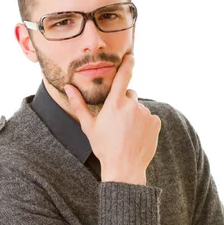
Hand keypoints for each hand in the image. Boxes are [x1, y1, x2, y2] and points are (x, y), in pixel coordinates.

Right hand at [64, 54, 160, 178]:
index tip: (131, 56)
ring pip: (139, 108)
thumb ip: (79, 104)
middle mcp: (132, 105)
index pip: (123, 76)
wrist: (124, 168)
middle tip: (118, 123)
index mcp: (114, 104)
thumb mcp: (89, 127)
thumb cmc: (104, 148)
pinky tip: (137, 136)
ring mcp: (145, 113)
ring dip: (134, 115)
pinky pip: (150, 117)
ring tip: (127, 133)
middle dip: (124, 103)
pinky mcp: (156, 122)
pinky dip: (145, 123)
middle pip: (129, 95)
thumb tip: (68, 87)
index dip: (128, 64)